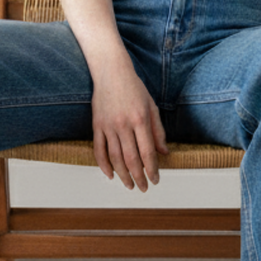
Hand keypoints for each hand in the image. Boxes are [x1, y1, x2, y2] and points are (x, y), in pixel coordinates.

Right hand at [92, 64, 168, 191]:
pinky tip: (110, 174)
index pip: (147, 152)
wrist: (111, 72)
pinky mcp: (96, 125)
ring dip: (123, 175)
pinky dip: (103, 165)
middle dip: (139, 177)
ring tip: (129, 185)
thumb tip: (164, 152)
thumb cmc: (134, 88)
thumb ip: (158, 131)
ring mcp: (108, 126)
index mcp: (140, 120)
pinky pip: (99, 150)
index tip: (156, 179)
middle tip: (144, 188)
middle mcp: (123, 125)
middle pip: (131, 158)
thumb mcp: (152, 106)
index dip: (152, 169)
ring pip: (115, 158)